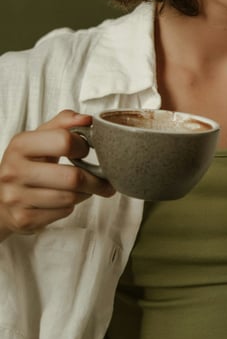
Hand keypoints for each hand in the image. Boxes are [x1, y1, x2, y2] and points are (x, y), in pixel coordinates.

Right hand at [0, 110, 114, 236]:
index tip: (86, 150)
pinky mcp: (23, 219)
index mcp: (20, 145)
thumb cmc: (28, 164)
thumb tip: (87, 119)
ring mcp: (15, 197)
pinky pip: (63, 212)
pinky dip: (71, 207)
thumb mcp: (39, 139)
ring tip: (85, 188)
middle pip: (73, 177)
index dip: (83, 146)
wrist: (1, 198)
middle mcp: (13, 170)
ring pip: (71, 197)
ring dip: (85, 193)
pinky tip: (65, 200)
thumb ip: (63, 124)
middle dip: (95, 180)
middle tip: (104, 179)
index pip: (64, 141)